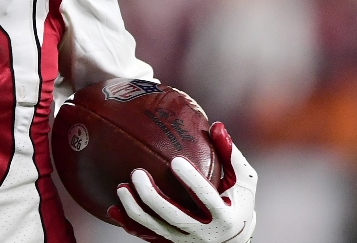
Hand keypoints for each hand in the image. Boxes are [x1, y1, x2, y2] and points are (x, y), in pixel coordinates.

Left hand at [108, 122, 257, 242]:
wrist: (234, 239)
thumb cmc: (238, 201)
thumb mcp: (243, 181)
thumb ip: (230, 155)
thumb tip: (216, 126)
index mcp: (224, 216)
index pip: (206, 198)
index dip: (192, 181)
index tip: (176, 160)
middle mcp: (204, 233)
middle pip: (174, 217)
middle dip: (153, 197)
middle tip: (136, 173)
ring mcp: (185, 241)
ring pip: (155, 228)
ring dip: (135, 210)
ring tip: (120, 187)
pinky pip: (146, 235)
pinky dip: (129, 224)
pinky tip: (112, 209)